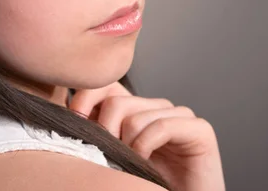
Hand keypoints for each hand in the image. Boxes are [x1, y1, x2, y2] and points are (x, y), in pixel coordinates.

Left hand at [69, 82, 225, 190]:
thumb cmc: (145, 187)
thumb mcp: (111, 158)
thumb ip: (97, 134)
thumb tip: (68, 113)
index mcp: (137, 112)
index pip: (107, 86)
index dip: (86, 98)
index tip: (74, 122)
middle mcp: (158, 108)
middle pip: (117, 102)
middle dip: (105, 133)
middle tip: (109, 158)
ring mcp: (180, 116)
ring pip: (136, 116)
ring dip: (128, 147)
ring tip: (132, 167)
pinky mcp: (199, 130)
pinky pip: (162, 126)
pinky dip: (146, 146)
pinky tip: (146, 163)